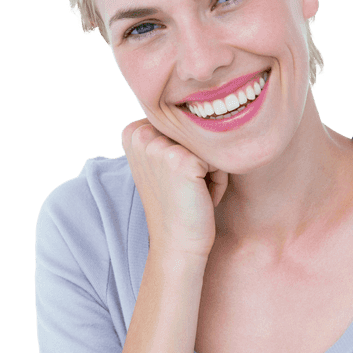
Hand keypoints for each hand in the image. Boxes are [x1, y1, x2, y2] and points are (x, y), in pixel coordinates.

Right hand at [121, 119, 227, 258]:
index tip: (173, 179)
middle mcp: (141, 134)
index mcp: (133, 131)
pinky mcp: (181, 160)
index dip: (186, 152)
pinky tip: (201, 198)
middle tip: (185, 188)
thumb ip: (170, 134)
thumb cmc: (177, 205)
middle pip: (196, 131)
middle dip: (200, 159)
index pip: (181, 124)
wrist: (177, 244)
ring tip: (192, 192)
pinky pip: (219, 160)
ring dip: (211, 170)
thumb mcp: (163, 163)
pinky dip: (219, 181)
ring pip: (209, 144)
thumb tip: (200, 107)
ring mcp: (158, 146)